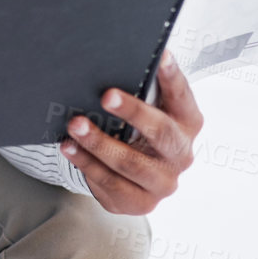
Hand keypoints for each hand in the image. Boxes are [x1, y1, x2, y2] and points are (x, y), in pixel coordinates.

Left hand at [60, 52, 201, 214]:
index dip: (172, 77)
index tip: (159, 56)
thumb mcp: (149, 110)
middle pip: (161, 133)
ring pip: (130, 163)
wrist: (135, 177)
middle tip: (106, 95)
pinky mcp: (140, 202)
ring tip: (76, 124)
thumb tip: (126, 58)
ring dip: (99, 143)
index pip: (182, 97)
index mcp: (188, 124)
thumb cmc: (140, 132)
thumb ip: (145, 89)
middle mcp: (181, 155)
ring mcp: (162, 183)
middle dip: (133, 113)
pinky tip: (69, 147)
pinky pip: (110, 183)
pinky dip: (87, 163)